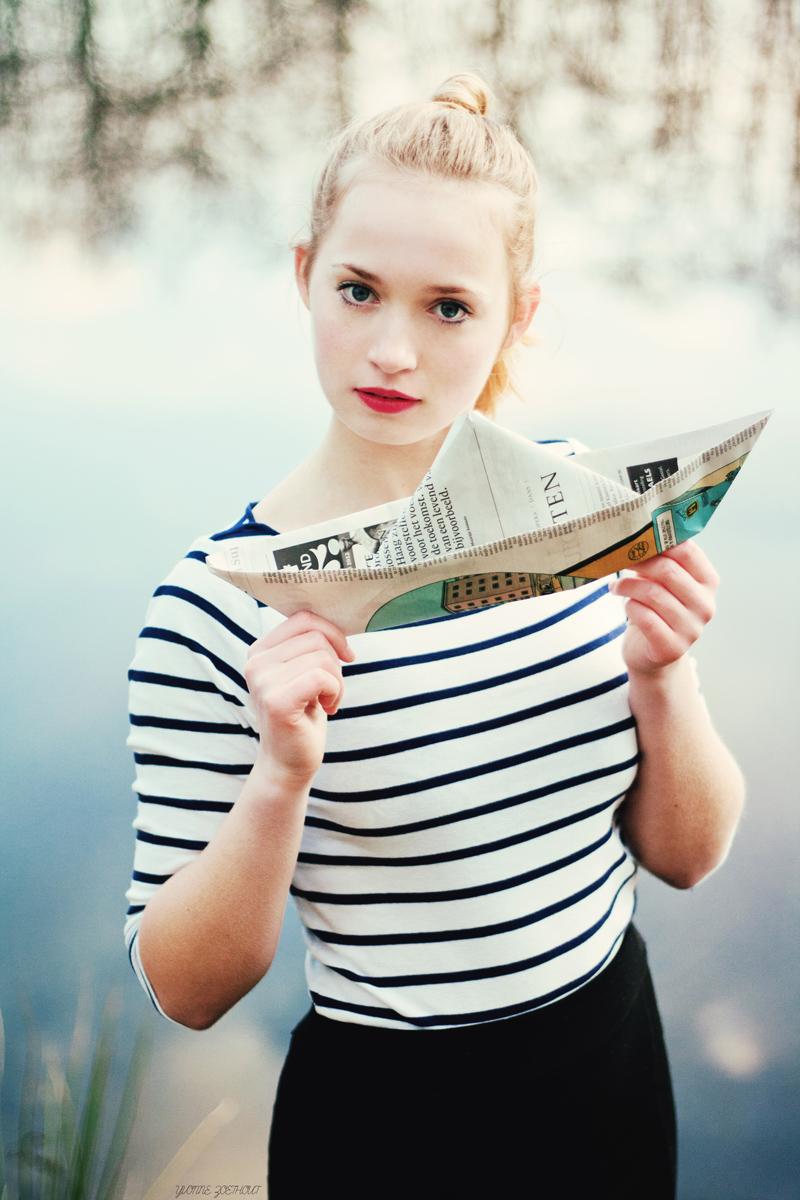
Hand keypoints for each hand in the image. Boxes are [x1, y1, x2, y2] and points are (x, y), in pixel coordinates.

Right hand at [244, 609, 356, 784]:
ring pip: (323, 656)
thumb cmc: (303, 715)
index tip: (346, 656)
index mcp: (260, 650)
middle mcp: (255, 662)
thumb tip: (339, 616)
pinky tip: (328, 708)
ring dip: (337, 681)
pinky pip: (322, 677)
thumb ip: (309, 644)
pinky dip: (335, 692)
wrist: (289, 763)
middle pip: (317, 636)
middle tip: (331, 690)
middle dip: (336, 663)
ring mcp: (263, 681)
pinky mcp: (277, 701)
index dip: (333, 632)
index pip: (303, 618)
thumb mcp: (303, 672)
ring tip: (327, 701)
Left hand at [608, 541, 719, 676]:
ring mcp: (692, 629)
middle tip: (616, 558)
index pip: (688, 551)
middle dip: (638, 561)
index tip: (635, 537)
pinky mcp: (672, 648)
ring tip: (615, 586)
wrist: (654, 655)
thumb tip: (635, 532)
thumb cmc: (656, 609)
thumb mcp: (663, 582)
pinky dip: (629, 607)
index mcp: (708, 582)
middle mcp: (706, 605)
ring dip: (627, 586)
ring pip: (653, 594)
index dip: (658, 541)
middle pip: (668, 571)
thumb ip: (659, 559)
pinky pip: (644, 617)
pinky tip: (625, 605)